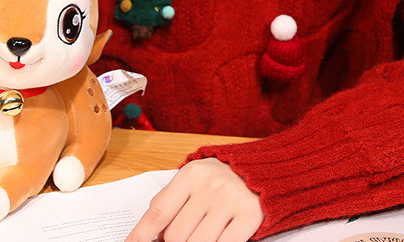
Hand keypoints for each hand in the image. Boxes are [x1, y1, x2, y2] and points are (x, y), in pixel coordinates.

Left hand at [124, 158, 263, 241]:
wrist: (264, 170)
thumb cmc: (222, 178)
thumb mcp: (194, 179)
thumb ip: (172, 200)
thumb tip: (151, 234)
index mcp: (190, 175)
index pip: (158, 213)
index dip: (140, 236)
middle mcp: (208, 186)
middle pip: (176, 236)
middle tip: (182, 237)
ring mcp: (229, 202)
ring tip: (201, 235)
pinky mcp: (248, 216)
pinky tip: (216, 240)